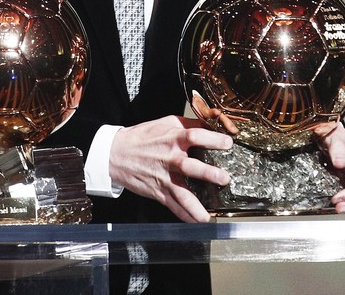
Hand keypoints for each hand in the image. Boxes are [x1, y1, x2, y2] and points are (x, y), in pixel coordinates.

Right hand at [109, 115, 233, 222]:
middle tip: (224, 179)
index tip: (228, 143)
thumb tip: (213, 123)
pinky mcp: (158, 191)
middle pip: (190, 166)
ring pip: (181, 193)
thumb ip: (190, 124)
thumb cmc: (143, 137)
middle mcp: (170, 159)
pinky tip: (196, 221)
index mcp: (173, 138)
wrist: (116, 154)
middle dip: (208, 173)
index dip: (213, 139)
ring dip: (195, 206)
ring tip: (208, 216)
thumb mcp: (166, 123)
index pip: (195, 136)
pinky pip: (173, 206)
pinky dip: (184, 215)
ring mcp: (164, 177)